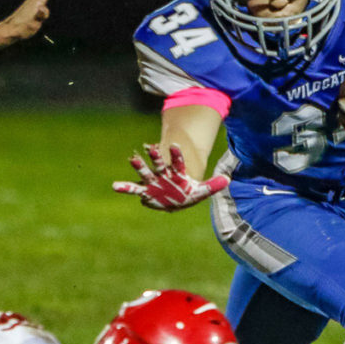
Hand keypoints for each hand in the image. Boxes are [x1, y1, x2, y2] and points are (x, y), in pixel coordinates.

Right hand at [112, 144, 228, 210]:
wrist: (177, 199)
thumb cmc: (189, 192)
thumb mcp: (203, 191)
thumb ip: (214, 185)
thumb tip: (229, 180)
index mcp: (177, 173)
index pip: (177, 161)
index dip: (176, 153)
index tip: (176, 144)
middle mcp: (164, 175)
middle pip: (159, 163)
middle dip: (155, 156)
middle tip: (152, 147)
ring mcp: (154, 182)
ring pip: (146, 172)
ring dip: (140, 166)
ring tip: (132, 158)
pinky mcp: (146, 191)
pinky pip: (135, 189)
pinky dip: (125, 188)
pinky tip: (115, 186)